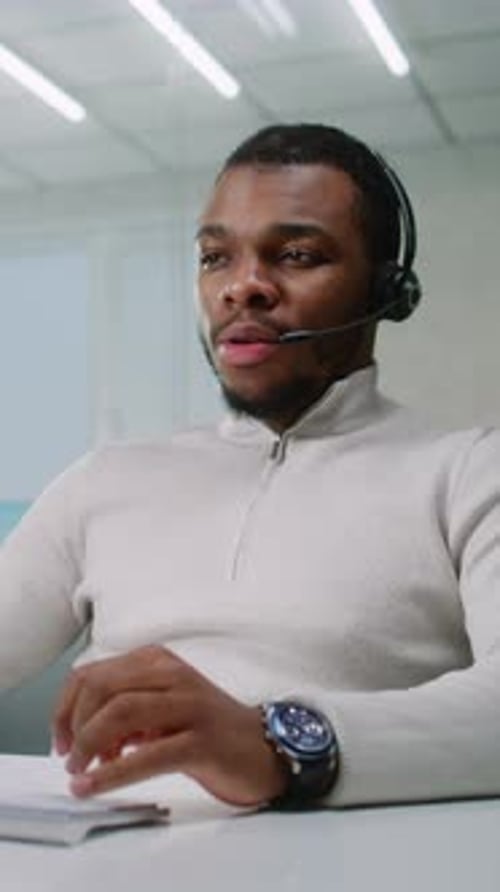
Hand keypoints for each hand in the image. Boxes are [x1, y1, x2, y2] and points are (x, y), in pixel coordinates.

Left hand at [52, 645, 287, 804]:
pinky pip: (146, 755)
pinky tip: (94, 785)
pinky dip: (111, 774)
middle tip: (71, 757)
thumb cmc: (205, 727)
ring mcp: (189, 705)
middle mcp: (172, 674)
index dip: (64, 707)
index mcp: (158, 660)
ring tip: (81, 771)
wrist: (261, 747)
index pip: (93, 672)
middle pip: (101, 687)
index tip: (60, 737)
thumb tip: (80, 731)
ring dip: (88, 745)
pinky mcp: (200, 740)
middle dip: (73, 725)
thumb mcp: (158, 705)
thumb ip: (122, 706)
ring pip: (119, 712)